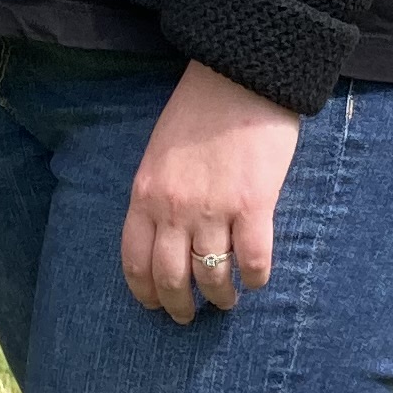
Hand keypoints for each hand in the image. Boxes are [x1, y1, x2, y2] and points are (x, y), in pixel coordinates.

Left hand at [122, 59, 300, 321]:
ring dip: (220, 298)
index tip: (155, 305)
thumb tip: (167, 232)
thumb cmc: (200, 109)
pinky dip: (255, 278)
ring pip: (211, 276)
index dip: (145, 292)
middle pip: (170, 278)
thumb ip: (159, 193)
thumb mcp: (160, 152)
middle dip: (179, 306)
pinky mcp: (254, 205)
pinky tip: (257, 280)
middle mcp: (174, 209)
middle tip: (189, 316)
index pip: (135, 261)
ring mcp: (213, 209)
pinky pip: (253, 260)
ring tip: (227, 301)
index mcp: (146, 194)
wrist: (240, 75)